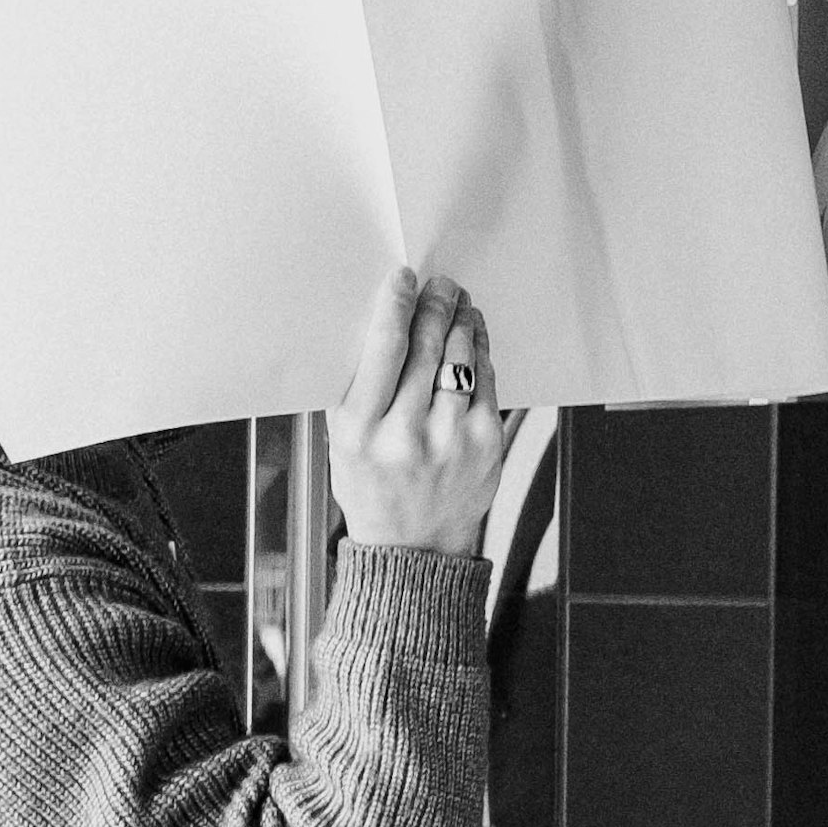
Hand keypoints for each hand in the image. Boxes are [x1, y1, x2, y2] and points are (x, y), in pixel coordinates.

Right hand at [328, 266, 507, 558]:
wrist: (412, 548)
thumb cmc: (372, 487)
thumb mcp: (342, 442)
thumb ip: (357, 389)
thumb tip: (385, 320)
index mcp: (359, 430)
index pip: (383, 349)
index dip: (396, 304)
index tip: (403, 279)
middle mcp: (405, 434)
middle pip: (428, 346)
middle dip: (436, 304)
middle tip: (440, 285)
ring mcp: (450, 440)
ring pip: (461, 357)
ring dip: (462, 322)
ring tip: (458, 306)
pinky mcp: (485, 444)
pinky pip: (485, 381)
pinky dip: (480, 353)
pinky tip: (473, 340)